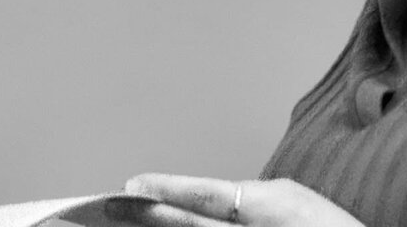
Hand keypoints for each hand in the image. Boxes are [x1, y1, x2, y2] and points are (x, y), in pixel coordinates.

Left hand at [105, 173, 364, 226]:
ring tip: (133, 225)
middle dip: (150, 216)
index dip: (168, 189)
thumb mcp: (292, 200)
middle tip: (114, 207)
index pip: (207, 197)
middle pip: (190, 226)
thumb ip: (252, 199)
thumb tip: (215, 202)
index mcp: (268, 207)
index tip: (134, 184)